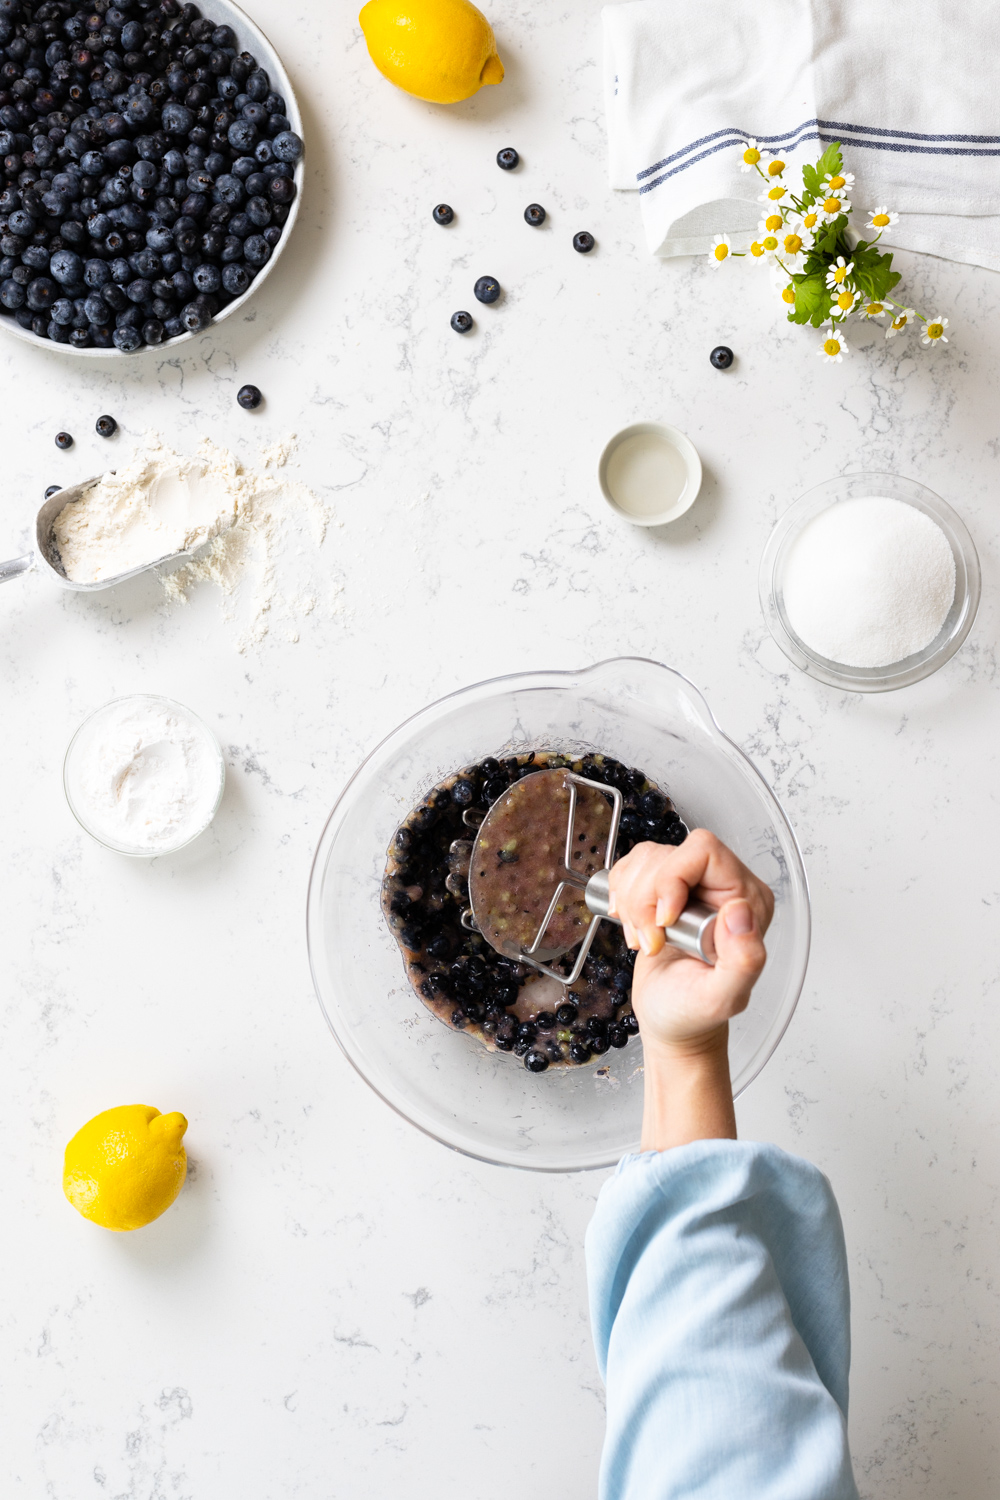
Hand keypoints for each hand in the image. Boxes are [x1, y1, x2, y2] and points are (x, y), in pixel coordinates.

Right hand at [608, 830, 772, 1058]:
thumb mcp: (722, 998)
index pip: (704, 851)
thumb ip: (743, 959)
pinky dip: (622, 896)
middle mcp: (723, 886)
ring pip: (648, 858)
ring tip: (644, 939)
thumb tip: (740, 911)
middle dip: (646, 897)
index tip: (664, 921)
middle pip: (670, 853)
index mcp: (747, 902)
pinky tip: (634, 927)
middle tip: (650, 940)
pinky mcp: (665, 888)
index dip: (672, 879)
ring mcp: (692, 885)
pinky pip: (633, 866)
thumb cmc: (694, 1014)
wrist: (670, 1021)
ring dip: (632, 901)